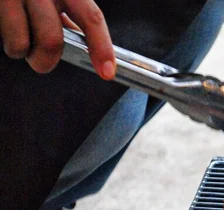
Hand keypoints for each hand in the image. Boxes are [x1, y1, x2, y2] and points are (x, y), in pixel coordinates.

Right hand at [0, 0, 115, 79]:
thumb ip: (72, 17)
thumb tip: (90, 49)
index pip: (91, 17)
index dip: (102, 48)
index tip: (107, 72)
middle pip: (51, 39)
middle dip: (48, 60)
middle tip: (44, 61)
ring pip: (21, 43)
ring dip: (24, 53)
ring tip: (23, 41)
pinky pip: (5, 39)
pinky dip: (11, 46)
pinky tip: (11, 31)